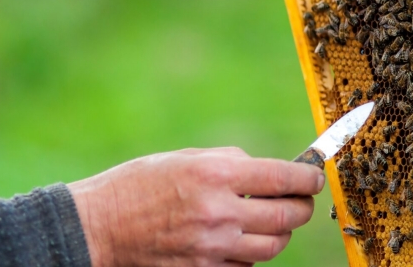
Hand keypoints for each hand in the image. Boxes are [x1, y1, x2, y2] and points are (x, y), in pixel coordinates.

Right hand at [68, 147, 324, 266]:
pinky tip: (238, 240)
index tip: (314, 178)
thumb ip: (227, 162)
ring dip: (279, 234)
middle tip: (300, 201)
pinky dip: (250, 254)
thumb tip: (264, 170)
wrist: (98, 228)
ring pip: (272, 247)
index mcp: (215, 175)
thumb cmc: (136, 186)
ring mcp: (213, 248)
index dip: (308, 179)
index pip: (283, 180)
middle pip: (287, 218)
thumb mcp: (182, 158)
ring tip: (271, 221)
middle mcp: (219, 212)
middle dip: (301, 208)